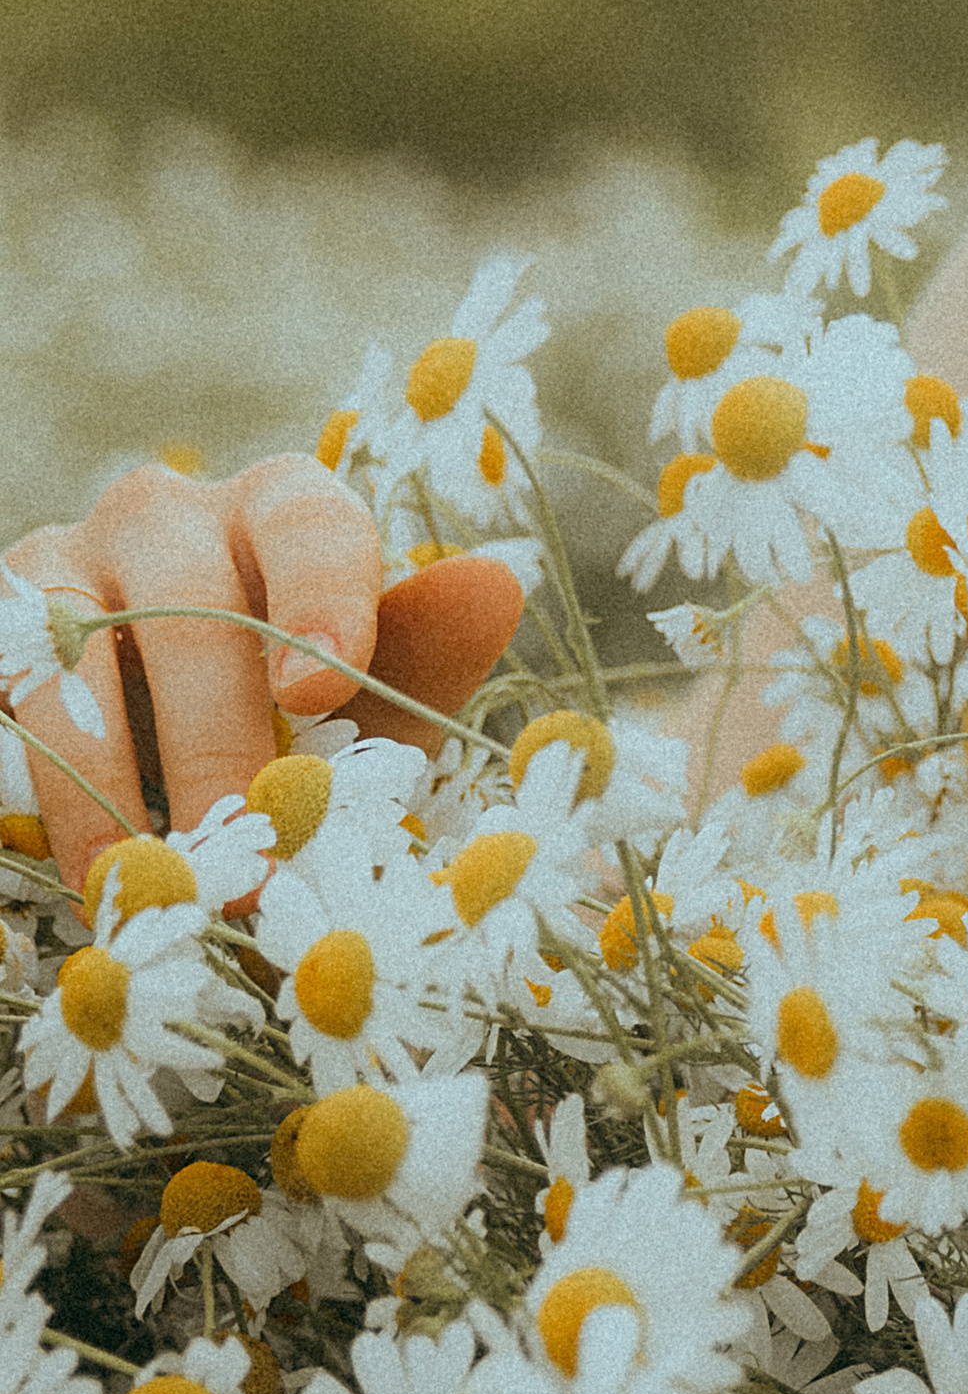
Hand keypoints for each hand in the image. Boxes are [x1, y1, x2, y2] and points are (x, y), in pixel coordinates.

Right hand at [4, 457, 523, 892]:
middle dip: (217, 750)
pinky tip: (76, 861)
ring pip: (75, 661)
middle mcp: (168, 513)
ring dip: (108, 786)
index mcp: (281, 508)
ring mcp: (64, 566)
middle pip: (189, 613)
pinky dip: (38, 788)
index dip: (319, 600)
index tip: (319, 693)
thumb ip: (423, 653)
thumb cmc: (294, 707)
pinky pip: (6, 699)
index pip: (310, 523)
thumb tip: (493, 583)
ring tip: (147, 885)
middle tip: (247, 864)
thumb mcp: (372, 691)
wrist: (157, 731)